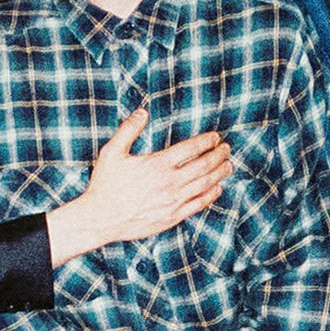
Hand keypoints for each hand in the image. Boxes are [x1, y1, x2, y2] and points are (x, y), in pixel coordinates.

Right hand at [47, 109, 230, 263]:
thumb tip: (142, 111)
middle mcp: (170, 183)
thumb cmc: (105, 184)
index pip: (191, 149)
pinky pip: (198, 205)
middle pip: (203, 166)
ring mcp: (173, 202)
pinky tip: (217, 189)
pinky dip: (211, 195)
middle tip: (227, 148)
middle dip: (218, 155)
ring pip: (205, 185)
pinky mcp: (172, 217)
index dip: (206, 141)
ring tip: (228, 165)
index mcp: (158, 164)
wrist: (101, 218)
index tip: (216, 136)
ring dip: (219, 173)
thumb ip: (128, 129)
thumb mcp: (112, 151)